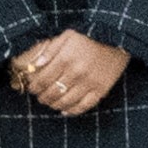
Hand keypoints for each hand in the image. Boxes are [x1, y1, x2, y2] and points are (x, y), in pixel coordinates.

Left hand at [12, 30, 129, 119]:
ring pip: (67, 101)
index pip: (44, 79)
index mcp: (66, 58)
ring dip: (55, 104)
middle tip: (39, 98)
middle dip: (43, 97)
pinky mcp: (101, 90)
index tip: (31, 88)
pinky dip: (73, 111)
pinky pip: (84, 106)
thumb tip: (35, 64)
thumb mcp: (67, 36)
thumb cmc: (89, 36)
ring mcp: (89, 83)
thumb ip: (50, 50)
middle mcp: (76, 73)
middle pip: (54, 92)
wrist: (116, 39)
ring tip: (50, 103)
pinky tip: (65, 111)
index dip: (35, 86)